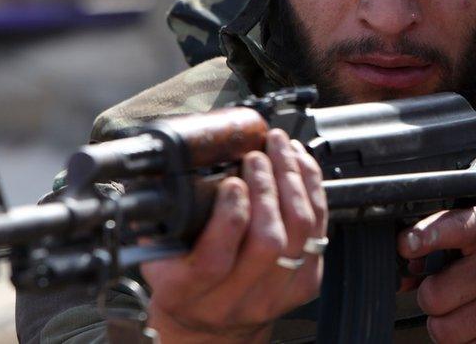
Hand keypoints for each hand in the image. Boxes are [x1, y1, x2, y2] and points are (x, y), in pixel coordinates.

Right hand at [141, 130, 326, 342]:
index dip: (229, 216)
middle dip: (266, 188)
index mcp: (188, 293)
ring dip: (293, 181)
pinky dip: (312, 191)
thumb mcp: (157, 257)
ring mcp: (274, 295)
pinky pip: (318, 232)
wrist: (210, 325)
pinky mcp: (304, 285)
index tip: (232, 181)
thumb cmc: (182, 284)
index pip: (215, 260)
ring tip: (280, 149)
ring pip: (299, 233)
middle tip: (258, 156)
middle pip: (267, 242)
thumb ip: (161, 222)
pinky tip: (300, 166)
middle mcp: (234, 300)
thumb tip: (165, 174)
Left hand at [399, 208, 475, 343]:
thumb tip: (405, 261)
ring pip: (445, 330)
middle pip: (435, 295)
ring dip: (445, 325)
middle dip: (431, 298)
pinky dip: (469, 343)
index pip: (458, 226)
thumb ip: (446, 242)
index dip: (428, 234)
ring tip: (464, 312)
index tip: (406, 245)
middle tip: (444, 292)